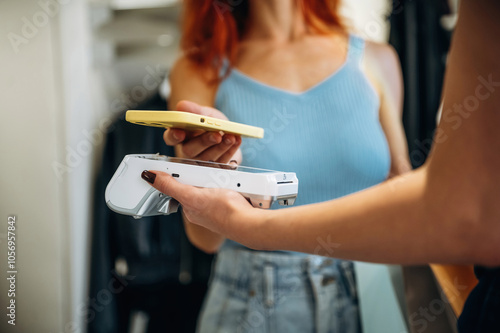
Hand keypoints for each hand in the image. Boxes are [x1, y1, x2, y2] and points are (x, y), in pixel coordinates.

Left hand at [141, 170, 260, 239]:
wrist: (251, 221)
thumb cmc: (223, 213)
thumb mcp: (192, 197)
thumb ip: (170, 186)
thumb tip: (149, 176)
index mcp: (190, 206)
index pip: (182, 183)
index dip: (184, 171)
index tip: (190, 165)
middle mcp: (204, 204)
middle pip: (201, 178)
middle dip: (208, 172)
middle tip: (215, 175)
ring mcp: (220, 199)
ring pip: (217, 177)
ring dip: (222, 174)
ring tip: (228, 180)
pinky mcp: (234, 195)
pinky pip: (231, 180)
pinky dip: (233, 178)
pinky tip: (237, 181)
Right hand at [164, 100, 241, 162]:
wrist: (225, 131)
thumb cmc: (210, 122)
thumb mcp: (204, 112)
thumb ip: (194, 110)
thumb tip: (182, 106)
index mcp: (180, 135)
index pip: (171, 138)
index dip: (174, 136)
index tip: (180, 132)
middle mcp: (188, 150)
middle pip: (191, 150)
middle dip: (204, 142)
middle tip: (216, 135)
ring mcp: (202, 161)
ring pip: (208, 158)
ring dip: (221, 147)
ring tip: (231, 137)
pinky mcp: (216, 167)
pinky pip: (222, 162)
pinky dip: (231, 150)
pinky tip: (237, 140)